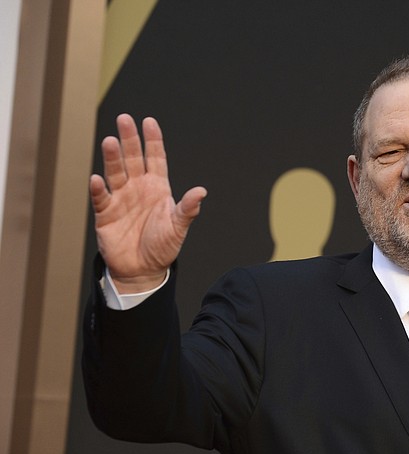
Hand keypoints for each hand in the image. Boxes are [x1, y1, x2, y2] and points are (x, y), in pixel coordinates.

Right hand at [89, 114, 206, 292]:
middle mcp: (138, 188)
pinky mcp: (106, 213)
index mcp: (158, 187)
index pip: (155, 158)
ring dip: (112, 158)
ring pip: (115, 172)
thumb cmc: (163, 246)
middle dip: (129, 139)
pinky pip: (101, 197)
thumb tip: (201, 191)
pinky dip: (99, 188)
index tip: (150, 122)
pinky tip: (97, 179)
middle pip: (132, 159)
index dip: (153, 141)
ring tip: (111, 142)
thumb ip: (188, 209)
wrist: (143, 269)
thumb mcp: (178, 227)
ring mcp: (121, 198)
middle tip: (124, 119)